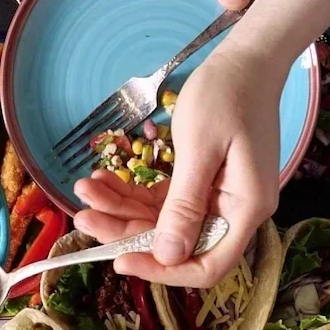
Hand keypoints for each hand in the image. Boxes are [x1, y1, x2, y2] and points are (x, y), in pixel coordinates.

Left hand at [74, 43, 280, 286]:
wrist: (246, 59)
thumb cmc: (227, 96)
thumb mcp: (200, 148)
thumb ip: (184, 205)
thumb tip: (168, 255)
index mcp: (245, 210)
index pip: (206, 266)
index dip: (164, 270)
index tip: (120, 260)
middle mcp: (235, 212)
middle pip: (178, 244)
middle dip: (127, 233)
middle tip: (84, 215)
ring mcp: (219, 198)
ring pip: (164, 222)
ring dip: (123, 210)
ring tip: (86, 190)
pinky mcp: (203, 184)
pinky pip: (165, 200)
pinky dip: (135, 193)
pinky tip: (105, 180)